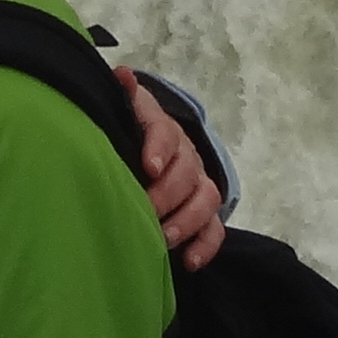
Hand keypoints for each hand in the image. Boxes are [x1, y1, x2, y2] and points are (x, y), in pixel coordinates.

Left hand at [125, 74, 225, 269]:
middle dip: (169, 194)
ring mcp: (199, 186)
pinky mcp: (205, 214)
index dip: (158, 148)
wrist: (156, 151)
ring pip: (207, 200)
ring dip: (188, 220)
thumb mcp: (127, 113)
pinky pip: (215, 230)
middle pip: (188, 172)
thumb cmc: (135, 135)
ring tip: (165, 239)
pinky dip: (206, 246)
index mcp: (164, 131)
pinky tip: (189, 261)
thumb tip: (122, 75)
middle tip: (148, 211)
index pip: (165, 132)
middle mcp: (187, 157)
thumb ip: (124, 96)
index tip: (148, 167)